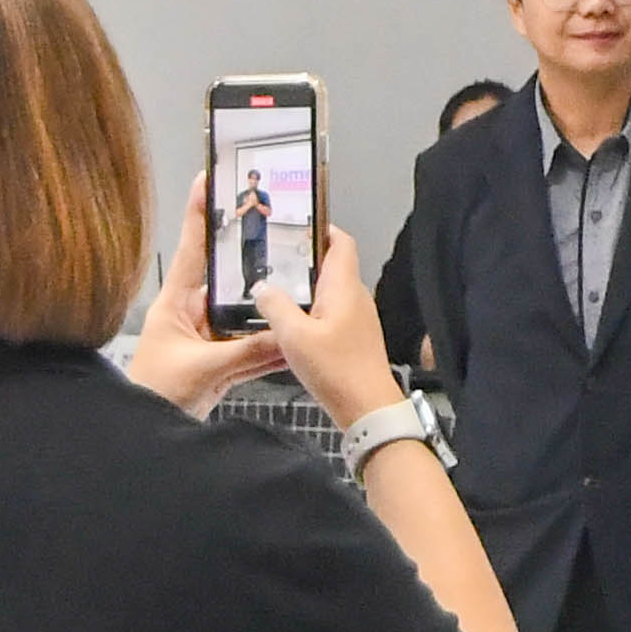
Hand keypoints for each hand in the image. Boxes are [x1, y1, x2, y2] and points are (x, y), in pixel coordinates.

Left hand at [127, 187, 285, 409]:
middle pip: (226, 280)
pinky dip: (267, 347)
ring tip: (296, 291)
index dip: (199, 214)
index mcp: (174, 305)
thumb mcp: (202, 368)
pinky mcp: (215, 363)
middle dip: (252, 263)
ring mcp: (203, 339)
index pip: (190, 249)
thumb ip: (247, 353)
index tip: (209, 180)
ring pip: (242, 316)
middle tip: (277, 236)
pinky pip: (248, 347)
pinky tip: (290, 343)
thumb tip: (284, 336)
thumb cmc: (153, 396)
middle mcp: (189, 316)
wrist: (143, 436)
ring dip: (265, 311)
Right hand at [258, 226, 408, 422]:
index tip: (297, 224)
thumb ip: (275, 306)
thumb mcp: (294, 336)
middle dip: (306, 258)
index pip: (341, 243)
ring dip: (307, 286)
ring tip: (275, 287)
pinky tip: (291, 322)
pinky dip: (312, 309)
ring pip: (331, 290)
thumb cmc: (335, 369)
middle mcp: (356, 297)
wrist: (367, 407)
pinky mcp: (355, 338)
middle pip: (334, 265)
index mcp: (344, 287)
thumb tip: (262, 287)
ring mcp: (359, 318)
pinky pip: (332, 312)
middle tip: (274, 257)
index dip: (322, 229)